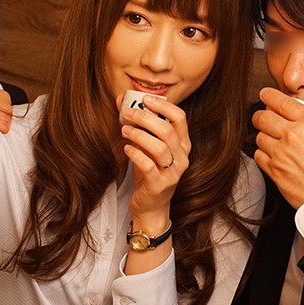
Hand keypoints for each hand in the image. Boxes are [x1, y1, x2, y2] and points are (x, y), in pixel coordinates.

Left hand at [119, 94, 189, 229]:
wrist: (151, 205)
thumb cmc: (149, 171)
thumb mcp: (145, 146)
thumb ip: (137, 124)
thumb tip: (121, 99)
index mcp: (183, 143)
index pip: (180, 117)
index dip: (163, 105)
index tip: (144, 99)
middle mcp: (182, 157)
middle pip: (167, 130)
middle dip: (145, 118)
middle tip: (126, 113)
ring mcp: (173, 172)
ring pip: (159, 147)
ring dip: (138, 135)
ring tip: (124, 130)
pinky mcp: (160, 185)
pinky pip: (148, 165)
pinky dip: (135, 153)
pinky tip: (126, 148)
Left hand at [252, 87, 303, 208]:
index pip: (281, 101)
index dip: (269, 95)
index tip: (265, 94)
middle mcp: (293, 134)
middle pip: (262, 117)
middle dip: (261, 116)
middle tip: (263, 118)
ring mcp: (281, 153)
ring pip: (259, 136)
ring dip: (263, 136)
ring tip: (272, 140)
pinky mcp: (274, 170)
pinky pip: (258, 155)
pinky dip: (262, 154)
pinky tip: (271, 156)